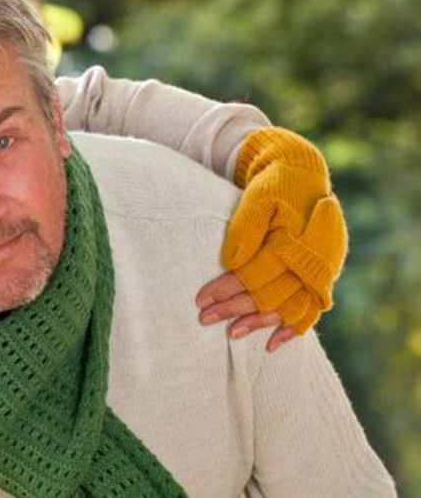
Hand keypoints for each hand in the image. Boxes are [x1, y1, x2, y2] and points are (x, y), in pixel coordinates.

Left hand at [220, 127, 346, 334]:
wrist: (304, 178)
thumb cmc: (274, 188)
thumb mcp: (256, 199)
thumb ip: (244, 229)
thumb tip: (229, 262)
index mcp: (294, 241)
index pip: (254, 274)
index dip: (226, 289)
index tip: (200, 300)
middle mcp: (312, 261)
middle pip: (270, 295)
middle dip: (235, 308)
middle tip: (204, 319)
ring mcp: (321, 272)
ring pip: (289, 308)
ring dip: (259, 323)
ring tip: (231, 334)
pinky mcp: (323, 277)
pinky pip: (311, 310)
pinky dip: (292, 329)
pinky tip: (271, 345)